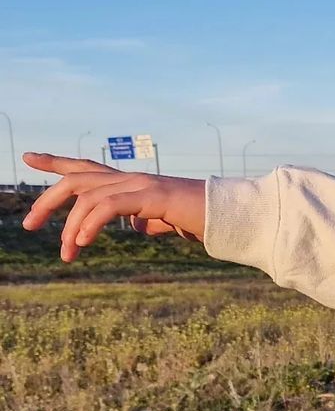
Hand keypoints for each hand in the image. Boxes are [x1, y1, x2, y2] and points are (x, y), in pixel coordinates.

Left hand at [20, 153, 206, 262]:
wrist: (230, 217)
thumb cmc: (203, 220)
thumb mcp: (169, 222)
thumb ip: (151, 220)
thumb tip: (138, 226)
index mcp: (134, 184)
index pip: (88, 168)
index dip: (57, 162)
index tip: (29, 157)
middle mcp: (133, 179)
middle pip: (77, 180)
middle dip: (48, 201)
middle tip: (29, 225)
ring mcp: (142, 185)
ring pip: (89, 196)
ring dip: (71, 227)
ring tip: (67, 253)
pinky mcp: (152, 196)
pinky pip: (110, 206)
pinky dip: (91, 223)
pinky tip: (82, 242)